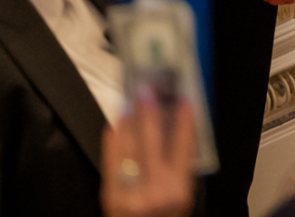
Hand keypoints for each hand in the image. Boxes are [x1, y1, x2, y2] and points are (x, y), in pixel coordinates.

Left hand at [100, 96, 196, 216]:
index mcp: (179, 188)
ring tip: (130, 102)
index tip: (183, 99)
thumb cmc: (166, 216)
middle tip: (148, 91)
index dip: (184, 120)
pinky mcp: (111, 194)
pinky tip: (115, 126)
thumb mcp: (183, 195)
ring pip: (129, 149)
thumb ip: (180, 167)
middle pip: (152, 142)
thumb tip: (173, 129)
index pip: (184, 146)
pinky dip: (113, 141)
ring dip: (129, 122)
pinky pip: (111, 162)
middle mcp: (155, 188)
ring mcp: (130, 191)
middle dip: (150, 114)